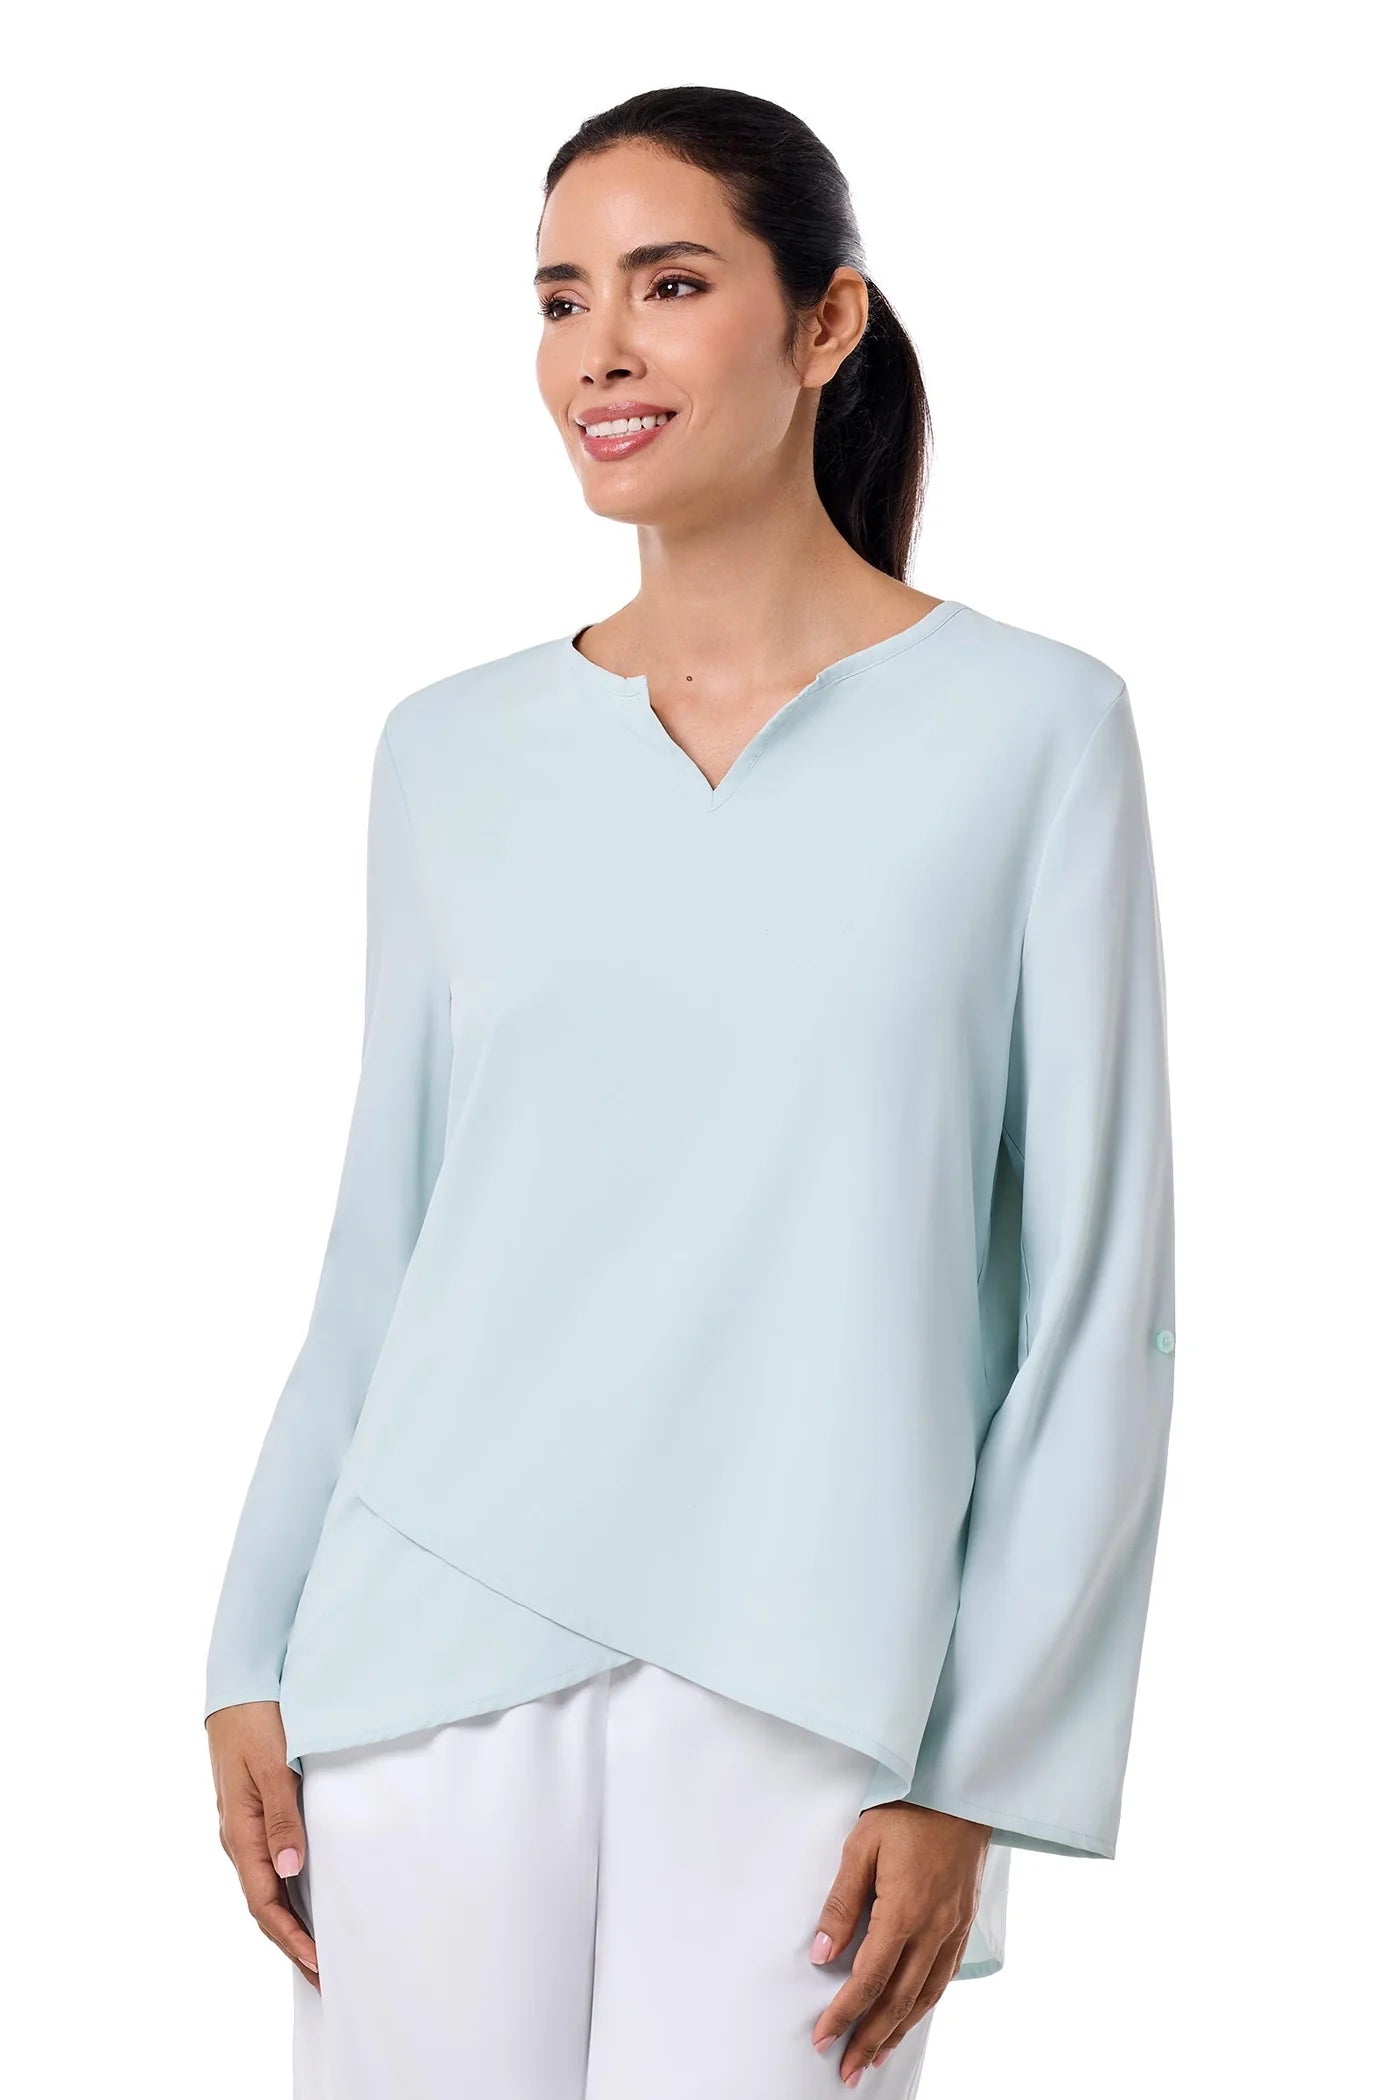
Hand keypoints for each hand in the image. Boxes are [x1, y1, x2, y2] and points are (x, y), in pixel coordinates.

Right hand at [206, 1701, 319, 1989]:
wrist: (239, 1686)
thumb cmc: (255, 1722)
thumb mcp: (271, 1766)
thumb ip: (281, 1816)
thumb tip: (289, 1870)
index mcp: (240, 1832)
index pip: (263, 1902)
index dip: (290, 1936)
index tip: (318, 1963)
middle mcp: (239, 1837)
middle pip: (263, 1905)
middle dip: (292, 1942)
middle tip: (325, 1975)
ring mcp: (245, 1827)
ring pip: (266, 1888)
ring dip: (290, 1921)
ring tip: (318, 1950)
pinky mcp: (256, 1812)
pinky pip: (270, 1865)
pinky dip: (288, 1892)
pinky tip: (306, 1898)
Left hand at [809, 1801, 991, 2084]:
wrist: (960, 1792)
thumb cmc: (907, 1812)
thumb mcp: (862, 1846)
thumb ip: (841, 1902)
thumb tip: (821, 1953)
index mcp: (904, 1911)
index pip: (869, 1978)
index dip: (844, 2012)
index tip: (823, 2037)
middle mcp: (933, 1929)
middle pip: (899, 2000)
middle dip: (870, 2038)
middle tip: (847, 2069)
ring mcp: (953, 1928)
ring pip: (926, 1995)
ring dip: (899, 2031)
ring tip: (876, 2056)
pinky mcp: (964, 1923)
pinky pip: (944, 1977)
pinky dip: (925, 2005)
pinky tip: (911, 2016)